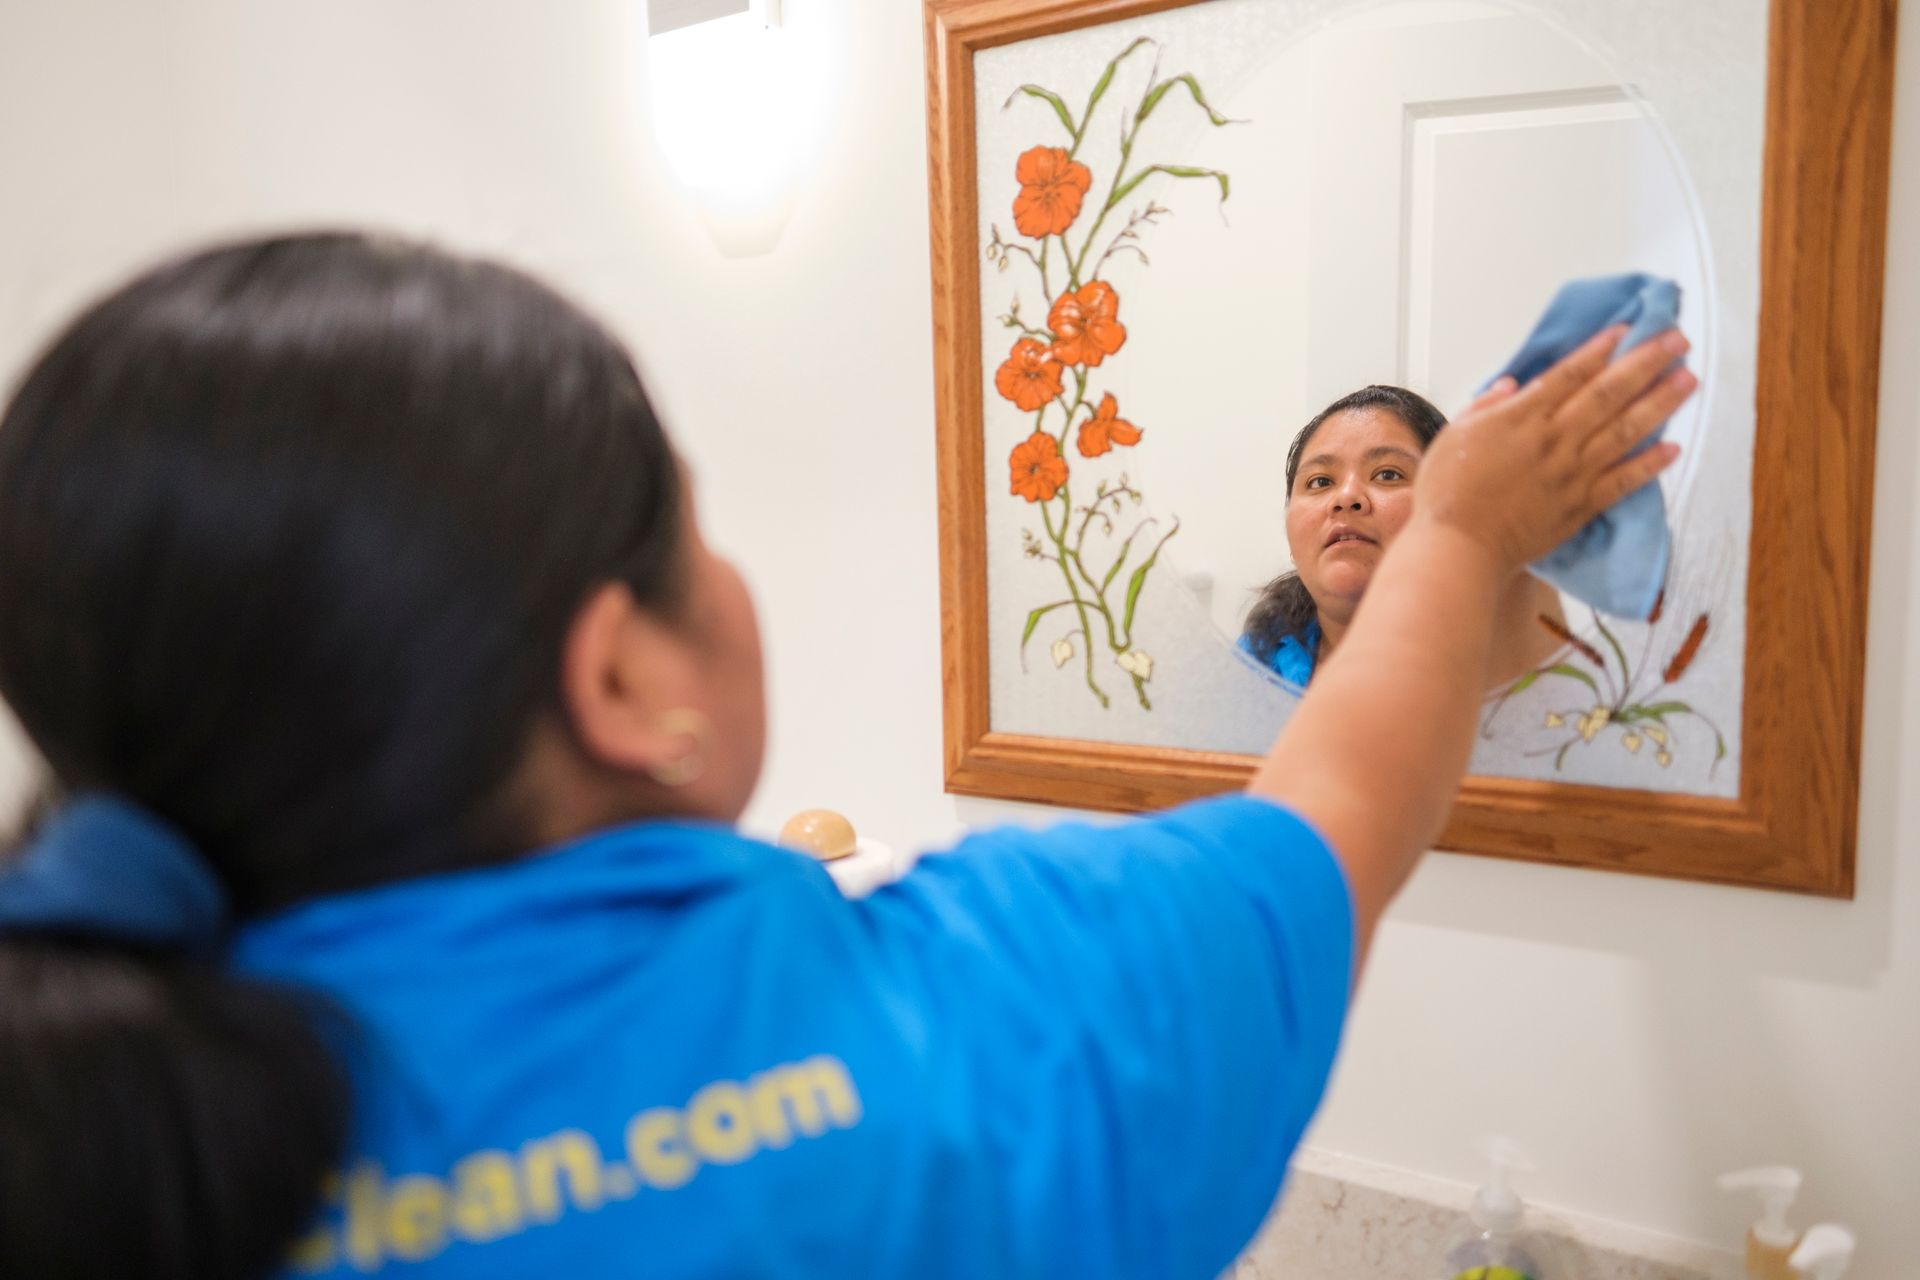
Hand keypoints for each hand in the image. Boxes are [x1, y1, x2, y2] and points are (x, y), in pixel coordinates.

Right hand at [1413, 325, 1695, 571]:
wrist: (1458, 547)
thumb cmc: (1447, 494)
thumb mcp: (1453, 436)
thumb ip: (1484, 407)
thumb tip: (1511, 385)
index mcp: (1521, 418)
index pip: (1570, 373)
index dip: (1600, 348)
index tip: (1627, 328)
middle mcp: (1554, 439)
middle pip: (1608, 392)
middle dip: (1645, 362)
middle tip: (1677, 339)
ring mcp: (1572, 473)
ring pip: (1624, 430)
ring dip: (1660, 403)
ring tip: (1688, 379)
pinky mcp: (1581, 506)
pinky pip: (1624, 481)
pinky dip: (1650, 464)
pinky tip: (1674, 447)